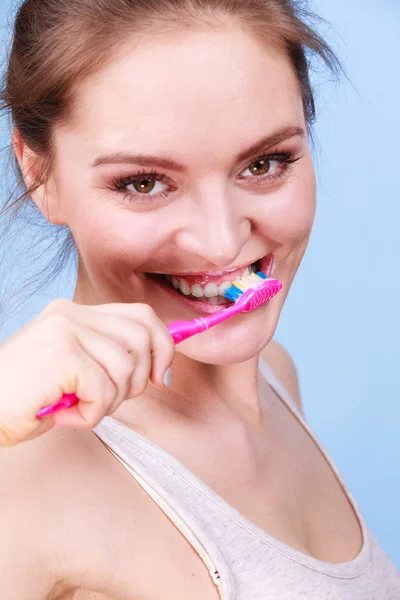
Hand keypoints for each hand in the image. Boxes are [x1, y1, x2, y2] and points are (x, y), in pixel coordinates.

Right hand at [0, 299, 173, 446]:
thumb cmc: (25, 398)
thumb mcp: (74, 371)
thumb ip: (108, 360)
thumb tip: (157, 368)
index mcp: (76, 313)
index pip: (141, 315)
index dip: (162, 345)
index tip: (159, 375)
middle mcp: (72, 314)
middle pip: (142, 336)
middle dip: (138, 379)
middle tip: (109, 401)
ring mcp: (65, 330)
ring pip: (125, 367)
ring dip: (110, 402)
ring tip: (80, 410)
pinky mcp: (61, 354)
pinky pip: (104, 390)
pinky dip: (92, 414)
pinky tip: (66, 416)